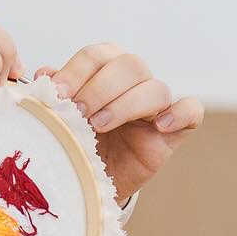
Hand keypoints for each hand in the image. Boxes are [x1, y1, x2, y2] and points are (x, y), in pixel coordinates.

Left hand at [37, 45, 202, 201]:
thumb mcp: (60, 120)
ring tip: (100, 125)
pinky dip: (179, 114)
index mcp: (105, 69)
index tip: (56, 95)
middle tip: (77, 112)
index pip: (96, 56)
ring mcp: (157, 104)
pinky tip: (159, 126)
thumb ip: (54, 96)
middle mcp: (134, 80)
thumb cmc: (78, 142)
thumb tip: (44, 74)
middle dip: (99, 88)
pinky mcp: (176, 129)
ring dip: (125, 104)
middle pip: (128, 65)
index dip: (76, 72)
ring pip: (155, 88)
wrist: (93, 180)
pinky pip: (191, 110)